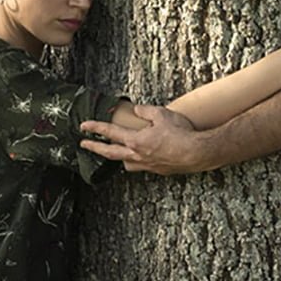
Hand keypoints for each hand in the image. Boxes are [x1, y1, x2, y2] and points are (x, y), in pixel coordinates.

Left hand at [81, 105, 208, 174]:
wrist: (196, 153)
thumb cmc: (181, 133)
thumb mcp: (162, 114)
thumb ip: (146, 111)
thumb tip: (137, 110)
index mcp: (136, 140)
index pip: (111, 133)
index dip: (96, 128)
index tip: (84, 126)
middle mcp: (138, 155)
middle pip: (110, 153)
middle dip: (95, 148)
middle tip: (84, 144)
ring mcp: (148, 164)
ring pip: (126, 163)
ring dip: (117, 157)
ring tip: (114, 153)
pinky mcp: (158, 170)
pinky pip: (141, 167)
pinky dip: (136, 162)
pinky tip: (141, 158)